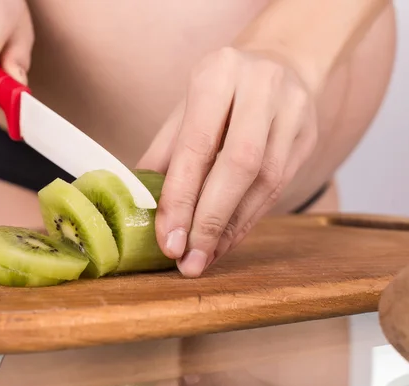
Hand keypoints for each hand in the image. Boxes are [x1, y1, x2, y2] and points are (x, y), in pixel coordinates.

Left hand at [138, 47, 317, 277]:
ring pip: (265, 181)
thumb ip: (164, 153)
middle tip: (188, 261)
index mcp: (219, 74)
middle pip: (238, 165)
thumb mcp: (185, 109)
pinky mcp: (308, 137)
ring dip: (231, 228)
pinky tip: (227, 240)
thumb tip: (139, 203)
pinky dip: (248, 220)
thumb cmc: (221, 92)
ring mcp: (292, 111)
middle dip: (210, 220)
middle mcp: (261, 87)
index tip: (169, 240)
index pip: (197, 145)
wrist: (281, 63)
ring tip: (205, 257)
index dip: (181, 198)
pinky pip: (279, 188)